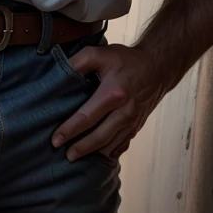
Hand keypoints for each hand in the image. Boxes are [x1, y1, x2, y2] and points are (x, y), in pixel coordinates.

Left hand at [51, 43, 169, 160]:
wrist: (157, 68)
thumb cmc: (126, 60)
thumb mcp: (100, 53)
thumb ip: (78, 62)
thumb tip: (58, 76)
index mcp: (113, 94)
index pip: (87, 117)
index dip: (69, 130)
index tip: (55, 140)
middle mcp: (124, 112)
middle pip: (99, 137)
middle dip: (80, 148)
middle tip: (65, 156)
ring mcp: (132, 122)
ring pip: (111, 145)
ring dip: (93, 153)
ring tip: (77, 159)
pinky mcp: (137, 126)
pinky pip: (122, 145)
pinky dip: (109, 152)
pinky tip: (97, 156)